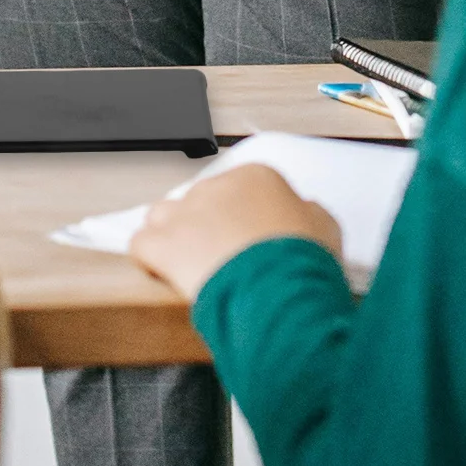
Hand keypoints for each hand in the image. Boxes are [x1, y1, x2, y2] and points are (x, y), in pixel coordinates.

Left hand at [130, 165, 342, 302]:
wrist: (277, 287)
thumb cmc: (301, 259)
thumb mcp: (324, 228)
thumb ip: (308, 213)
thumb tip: (303, 213)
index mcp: (256, 178)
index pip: (240, 189)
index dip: (242, 217)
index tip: (247, 237)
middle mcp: (217, 188)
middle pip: (202, 201)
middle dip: (207, 227)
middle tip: (222, 257)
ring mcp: (186, 213)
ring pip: (164, 215)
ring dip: (172, 236)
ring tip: (188, 265)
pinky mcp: (163, 243)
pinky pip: (141, 244)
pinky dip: (148, 259)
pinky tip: (161, 273)